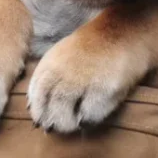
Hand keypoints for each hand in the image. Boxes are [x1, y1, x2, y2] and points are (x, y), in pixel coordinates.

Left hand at [28, 31, 142, 132]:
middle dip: (53, 123)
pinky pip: (90, 118)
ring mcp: (84, 83)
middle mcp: (63, 75)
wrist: (124, 31)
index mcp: (50, 65)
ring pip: (66, 121)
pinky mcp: (105, 91)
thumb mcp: (62, 56)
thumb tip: (32, 108)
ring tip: (77, 121)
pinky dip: (89, 121)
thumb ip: (47, 79)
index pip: (36, 98)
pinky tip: (94, 112)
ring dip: (69, 126)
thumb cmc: (92, 48)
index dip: (39, 111)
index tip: (45, 117)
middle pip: (48, 113)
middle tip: (61, 125)